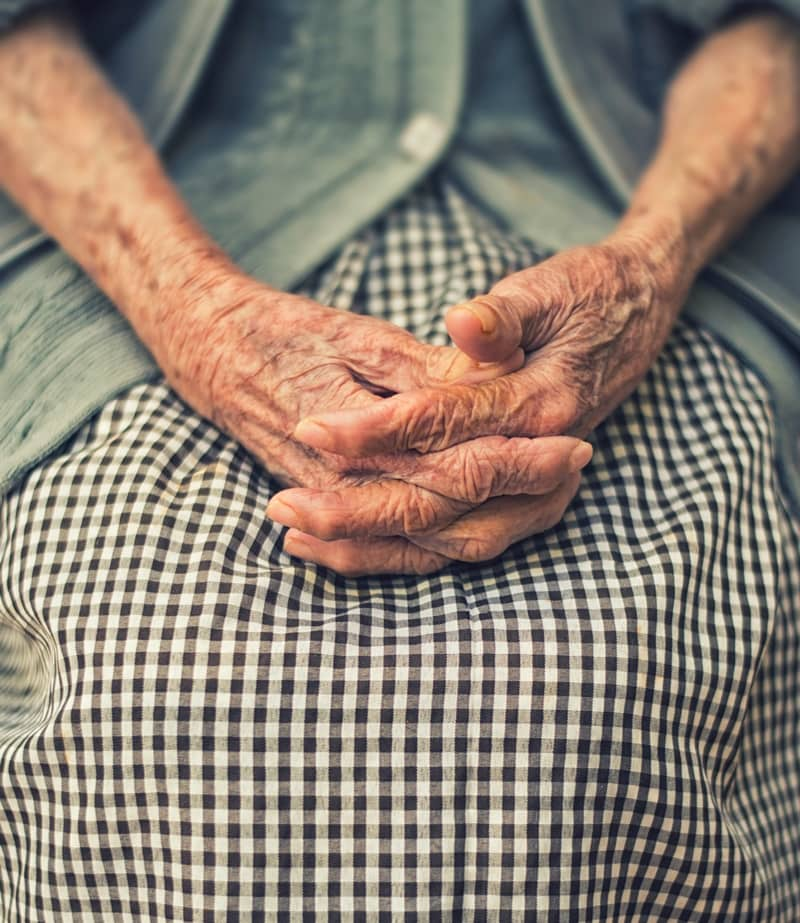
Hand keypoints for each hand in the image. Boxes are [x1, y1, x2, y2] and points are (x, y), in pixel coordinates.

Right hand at [154, 269, 592, 573]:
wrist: (211, 354)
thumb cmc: (283, 334)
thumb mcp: (355, 336)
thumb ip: (421, 372)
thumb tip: (491, 385)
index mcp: (353, 434)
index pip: (451, 466)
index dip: (518, 461)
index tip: (574, 447)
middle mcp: (344, 483)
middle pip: (448, 511)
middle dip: (521, 496)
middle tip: (578, 474)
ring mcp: (335, 502)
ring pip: (424, 541)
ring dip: (490, 526)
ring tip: (549, 503)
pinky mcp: (331, 505)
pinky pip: (389, 551)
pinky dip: (444, 548)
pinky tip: (479, 537)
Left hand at [281, 233, 690, 572]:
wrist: (636, 318)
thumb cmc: (587, 296)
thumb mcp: (547, 290)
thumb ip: (503, 316)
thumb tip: (465, 323)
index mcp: (542, 404)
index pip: (444, 425)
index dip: (375, 429)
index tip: (312, 427)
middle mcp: (541, 461)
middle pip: (440, 499)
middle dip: (358, 507)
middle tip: (284, 506)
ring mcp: (537, 490)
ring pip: (447, 537)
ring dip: (374, 542)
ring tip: (300, 536)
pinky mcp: (524, 501)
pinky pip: (461, 541)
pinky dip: (406, 549)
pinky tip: (351, 546)